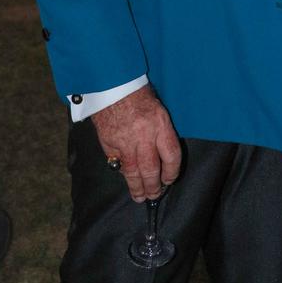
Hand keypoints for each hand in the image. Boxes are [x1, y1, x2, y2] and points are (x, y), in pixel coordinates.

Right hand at [92, 86, 181, 201]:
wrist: (112, 85)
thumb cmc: (137, 94)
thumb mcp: (158, 109)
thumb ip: (161, 132)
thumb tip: (162, 155)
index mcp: (160, 124)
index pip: (171, 156)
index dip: (172, 172)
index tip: (170, 179)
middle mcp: (144, 136)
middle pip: (151, 170)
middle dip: (154, 187)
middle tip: (155, 195)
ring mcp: (125, 142)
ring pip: (133, 173)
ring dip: (137, 188)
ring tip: (140, 197)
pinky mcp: (109, 144)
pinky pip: (117, 164)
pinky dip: (122, 173)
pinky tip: (126, 178)